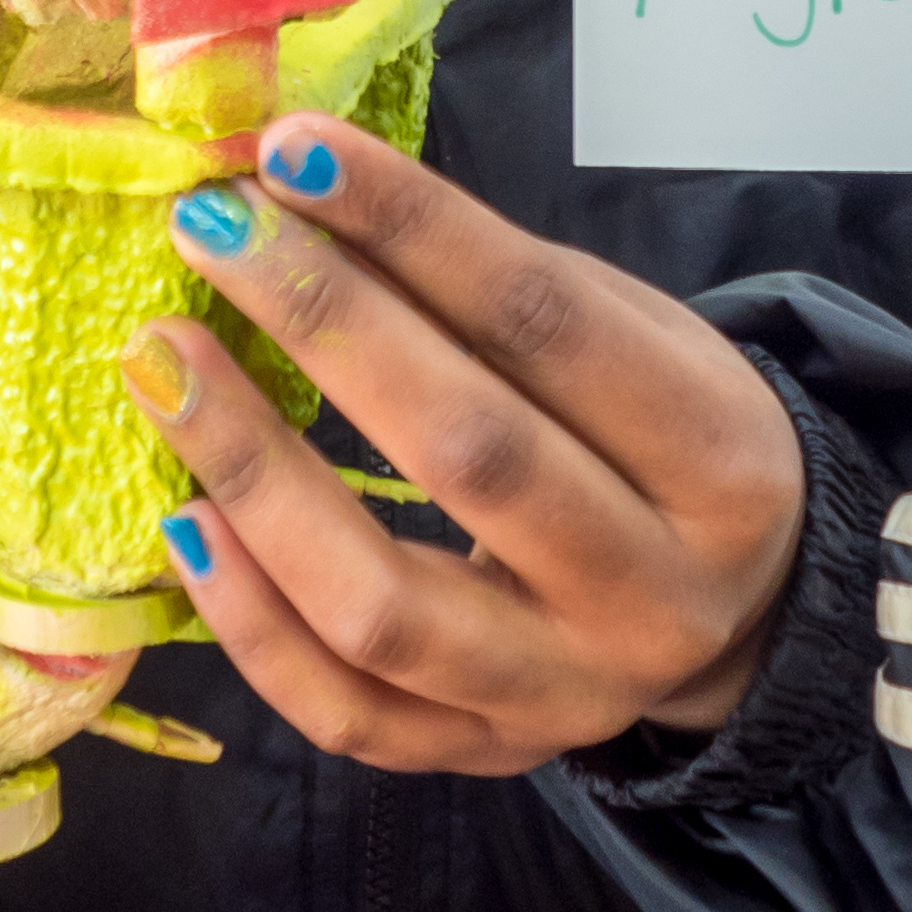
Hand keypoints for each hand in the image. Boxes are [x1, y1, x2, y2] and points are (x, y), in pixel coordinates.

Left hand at [120, 114, 804, 777]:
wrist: (748, 610)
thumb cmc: (662, 434)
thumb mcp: (628, 336)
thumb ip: (486, 287)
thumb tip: (305, 191)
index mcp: (716, 459)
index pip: (546, 322)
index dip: (414, 226)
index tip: (293, 152)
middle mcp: (653, 594)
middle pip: (467, 452)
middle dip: (321, 322)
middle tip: (210, 228)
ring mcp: (567, 696)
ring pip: (385, 606)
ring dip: (256, 471)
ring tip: (163, 365)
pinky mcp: (487, 759)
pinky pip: (344, 710)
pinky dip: (249, 619)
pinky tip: (185, 516)